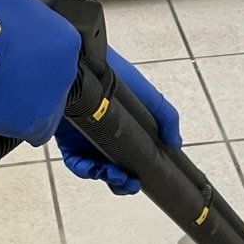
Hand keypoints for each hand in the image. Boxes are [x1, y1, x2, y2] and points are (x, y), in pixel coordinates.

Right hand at [0, 0, 79, 143]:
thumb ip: (20, 3)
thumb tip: (10, 8)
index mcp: (67, 40)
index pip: (56, 48)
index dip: (33, 49)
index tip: (16, 49)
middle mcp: (66, 71)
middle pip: (50, 75)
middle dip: (30, 72)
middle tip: (5, 68)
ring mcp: (53, 100)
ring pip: (43, 102)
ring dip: (25, 97)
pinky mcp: (34, 124)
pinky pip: (34, 129)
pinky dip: (19, 121)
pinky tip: (2, 110)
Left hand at [57, 50, 182, 193]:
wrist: (86, 60)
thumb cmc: (117, 74)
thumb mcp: (149, 96)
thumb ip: (166, 117)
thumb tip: (177, 143)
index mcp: (122, 131)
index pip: (129, 160)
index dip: (135, 175)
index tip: (142, 181)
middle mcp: (103, 137)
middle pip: (112, 171)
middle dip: (122, 184)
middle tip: (131, 184)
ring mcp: (84, 138)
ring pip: (93, 170)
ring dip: (104, 178)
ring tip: (116, 176)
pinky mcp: (66, 137)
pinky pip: (74, 161)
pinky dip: (84, 169)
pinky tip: (94, 168)